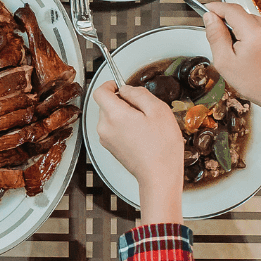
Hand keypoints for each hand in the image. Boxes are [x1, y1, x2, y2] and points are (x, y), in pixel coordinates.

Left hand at [91, 82, 183, 223]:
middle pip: (106, 104)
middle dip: (123, 101)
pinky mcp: (110, 147)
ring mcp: (105, 138)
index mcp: (114, 115)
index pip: (99, 91)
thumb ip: (139, 94)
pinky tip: (142, 135)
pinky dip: (124, 127)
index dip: (109, 85)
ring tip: (146, 125)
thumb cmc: (162, 146)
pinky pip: (114, 129)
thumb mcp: (158, 110)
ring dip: (125, 115)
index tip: (119, 85)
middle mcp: (104, 126)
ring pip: (111, 117)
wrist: (159, 176)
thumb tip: (127, 89)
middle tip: (144, 109)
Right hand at [204, 2, 260, 102]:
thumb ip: (215, 37)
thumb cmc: (255, 83)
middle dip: (226, 21)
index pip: (231, 9)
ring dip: (239, 29)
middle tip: (218, 38)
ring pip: (250, 21)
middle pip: (241, 14)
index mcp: (253, 33)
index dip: (216, 7)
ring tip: (236, 50)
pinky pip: (258, 28)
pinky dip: (249, 34)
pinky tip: (247, 51)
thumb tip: (209, 18)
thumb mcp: (225, 62)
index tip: (206, 9)